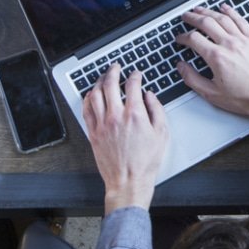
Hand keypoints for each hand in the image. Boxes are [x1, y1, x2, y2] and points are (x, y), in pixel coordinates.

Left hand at [82, 65, 168, 212]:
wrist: (128, 181)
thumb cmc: (145, 162)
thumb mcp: (162, 134)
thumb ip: (157, 110)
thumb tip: (150, 96)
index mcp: (135, 115)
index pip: (132, 85)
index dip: (135, 75)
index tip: (136, 74)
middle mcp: (116, 117)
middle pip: (109, 84)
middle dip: (113, 71)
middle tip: (116, 67)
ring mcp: (102, 124)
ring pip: (95, 95)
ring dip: (98, 82)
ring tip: (102, 78)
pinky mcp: (93, 133)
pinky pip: (86, 110)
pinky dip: (87, 99)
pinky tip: (90, 95)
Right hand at [177, 5, 248, 124]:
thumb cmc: (245, 98)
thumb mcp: (212, 94)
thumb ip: (193, 79)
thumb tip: (181, 67)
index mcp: (217, 57)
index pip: (194, 39)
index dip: (183, 37)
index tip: (180, 38)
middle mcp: (229, 44)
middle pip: (207, 23)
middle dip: (193, 18)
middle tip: (186, 16)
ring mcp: (243, 40)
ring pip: (223, 18)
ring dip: (209, 11)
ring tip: (200, 9)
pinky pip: (240, 20)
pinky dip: (231, 12)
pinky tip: (225, 8)